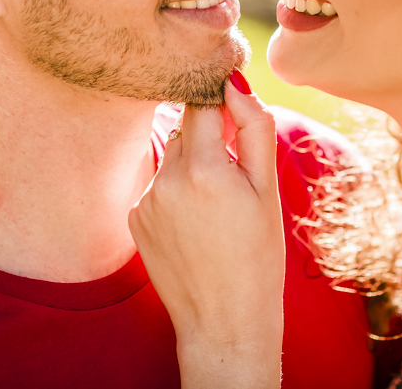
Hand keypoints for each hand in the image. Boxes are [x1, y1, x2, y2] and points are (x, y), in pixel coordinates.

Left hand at [129, 72, 283, 388]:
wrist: (224, 321)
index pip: (202, 102)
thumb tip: (235, 81)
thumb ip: (254, 127)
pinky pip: (159, 184)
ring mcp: (145, 200)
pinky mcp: (134, 217)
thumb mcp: (267, 189)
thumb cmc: (257, 254)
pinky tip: (196, 223)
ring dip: (194, 163)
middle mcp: (166, 180)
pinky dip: (177, 190)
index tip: (236, 112)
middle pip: (186, 127)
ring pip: (172, 155)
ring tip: (217, 206)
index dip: (221, 101)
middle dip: (211, 136)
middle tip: (236, 174)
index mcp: (204, 169)